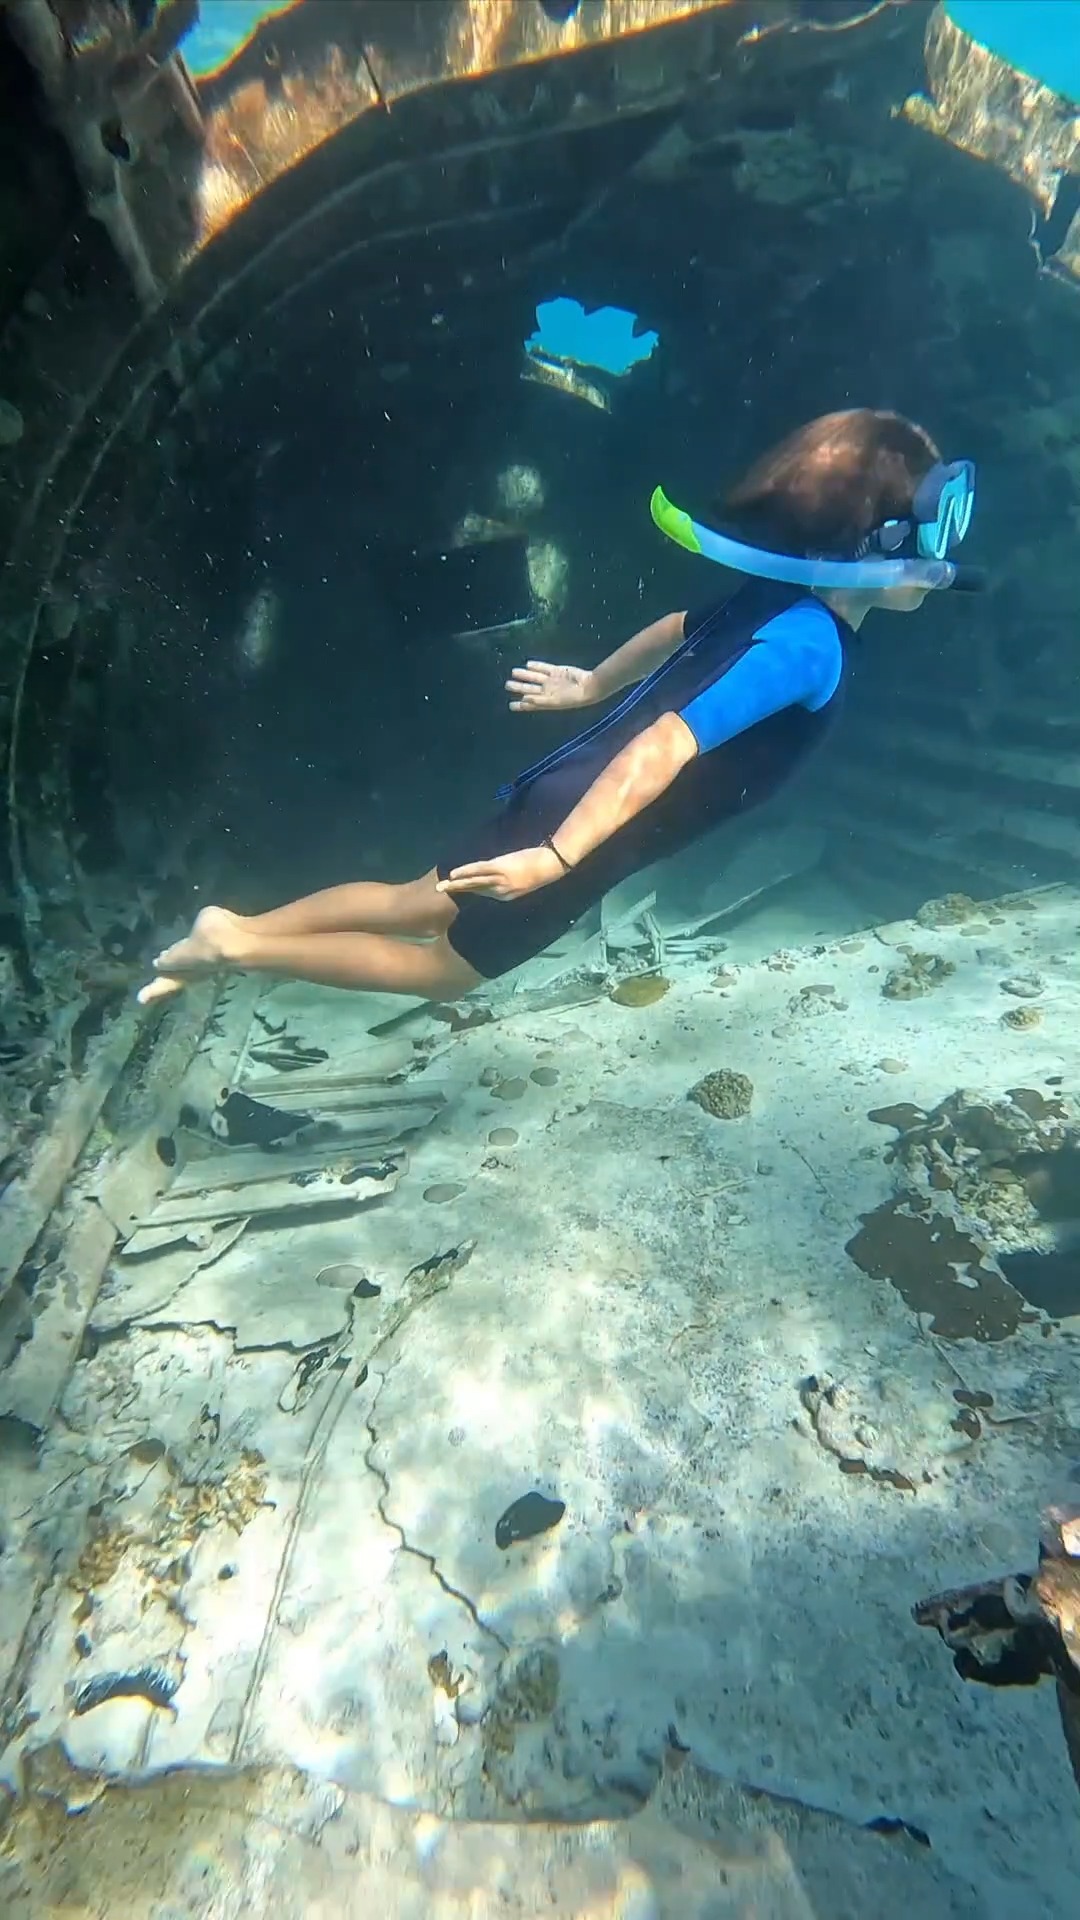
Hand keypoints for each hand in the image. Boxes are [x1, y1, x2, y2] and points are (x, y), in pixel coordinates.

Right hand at [436, 845, 564, 901]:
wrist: (552, 864)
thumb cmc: (541, 870)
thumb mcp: (524, 881)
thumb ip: (509, 881)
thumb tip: (497, 877)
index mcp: (506, 896)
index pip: (483, 892)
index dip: (469, 889)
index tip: (456, 887)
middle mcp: (501, 892)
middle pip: (475, 889)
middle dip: (457, 890)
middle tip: (440, 890)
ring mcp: (500, 880)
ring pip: (474, 882)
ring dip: (457, 883)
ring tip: (443, 884)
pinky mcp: (500, 868)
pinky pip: (479, 871)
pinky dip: (466, 872)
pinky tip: (454, 873)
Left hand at [506, 660, 594, 712]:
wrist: (588, 686)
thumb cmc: (572, 698)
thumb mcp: (554, 702)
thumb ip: (539, 701)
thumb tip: (524, 699)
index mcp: (546, 701)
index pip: (530, 704)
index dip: (520, 705)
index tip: (510, 705)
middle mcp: (548, 691)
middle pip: (530, 689)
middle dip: (519, 687)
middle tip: (507, 685)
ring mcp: (552, 680)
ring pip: (535, 677)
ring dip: (525, 675)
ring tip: (513, 672)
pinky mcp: (557, 671)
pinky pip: (544, 668)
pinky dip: (537, 666)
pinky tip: (528, 664)